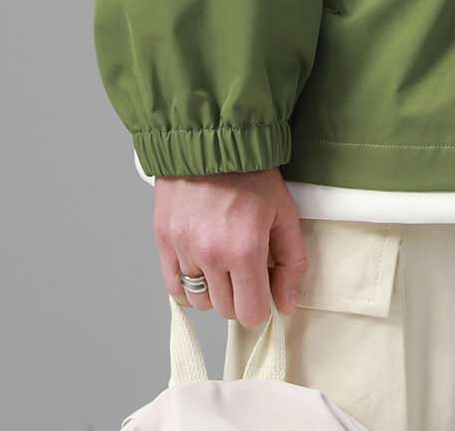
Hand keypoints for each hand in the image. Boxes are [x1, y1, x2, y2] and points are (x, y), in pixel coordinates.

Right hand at [154, 168, 309, 327]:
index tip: (262, 289)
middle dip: (239, 297)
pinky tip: (201, 266)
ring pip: (200, 300)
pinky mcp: (163, 240)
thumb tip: (286, 305)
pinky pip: (174, 288)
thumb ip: (291, 263)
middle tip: (245, 269)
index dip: (260, 306)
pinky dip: (188, 285)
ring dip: (214, 291)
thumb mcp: (284, 213)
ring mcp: (183, 248)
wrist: (212, 140)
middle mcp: (210, 254)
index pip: (250, 313)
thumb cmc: (252, 174)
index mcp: (244, 249)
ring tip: (223, 262)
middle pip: (225, 310)